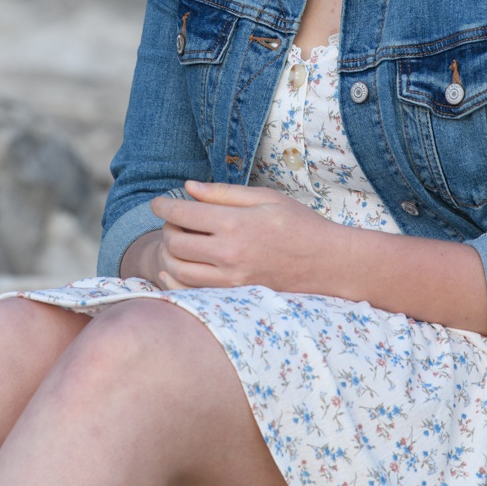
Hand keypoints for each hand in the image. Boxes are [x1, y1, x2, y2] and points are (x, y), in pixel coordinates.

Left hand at [146, 181, 339, 291]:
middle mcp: (229, 254)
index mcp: (236, 224)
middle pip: (175, 242)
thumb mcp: (265, 197)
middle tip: (174, 221)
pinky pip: (191, 292)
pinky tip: (176, 268)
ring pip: (177, 270)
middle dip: (167, 228)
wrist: (327, 264)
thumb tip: (188, 187)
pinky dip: (175, 280)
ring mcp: (231, 281)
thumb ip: (223, 193)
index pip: (183, 214)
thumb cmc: (299, 225)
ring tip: (177, 242)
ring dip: (168, 254)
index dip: (164, 206)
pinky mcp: (234, 298)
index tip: (158, 202)